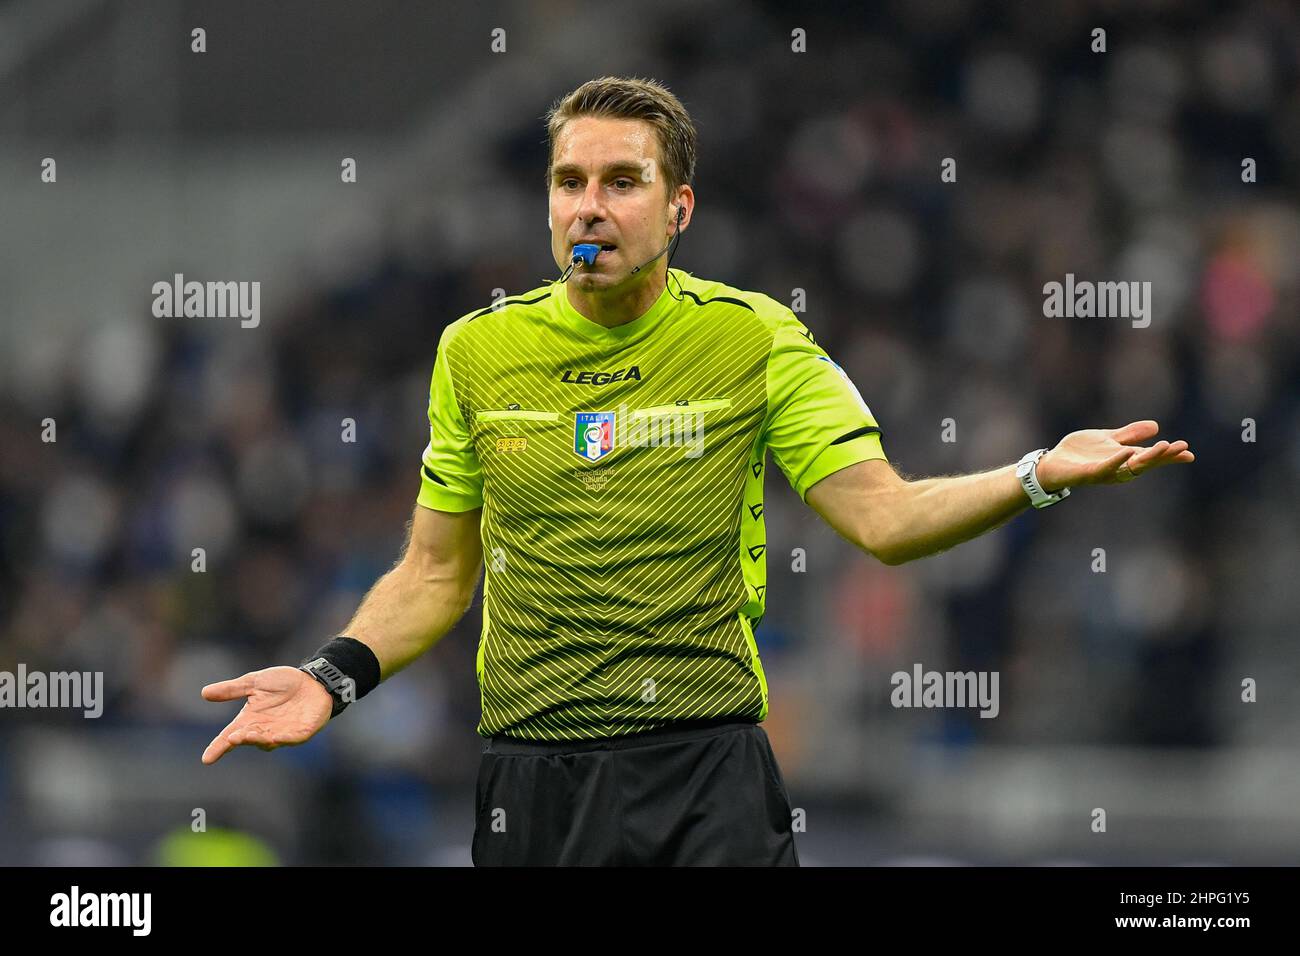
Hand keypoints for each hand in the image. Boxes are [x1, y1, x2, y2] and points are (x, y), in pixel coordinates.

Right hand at [200, 666, 332, 764]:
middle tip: (232, 738)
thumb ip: (232, 689)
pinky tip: (277, 737)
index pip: (230, 736)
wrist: (313, 680)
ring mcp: (284, 733)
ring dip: (260, 739)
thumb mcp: (254, 682)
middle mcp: (265, 730)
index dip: (218, 747)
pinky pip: (293, 738)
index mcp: (250, 720)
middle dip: (241, 739)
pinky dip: (285, 738)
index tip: (207, 759)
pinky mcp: (303, 732)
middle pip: (249, 739)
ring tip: (250, 734)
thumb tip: (204, 693)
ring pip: (269, 742)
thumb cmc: (284, 683)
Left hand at [1037, 420, 1194, 491]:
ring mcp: (1104, 472)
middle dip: (1164, 456)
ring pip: (1130, 467)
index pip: (1151, 457)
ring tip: (1163, 447)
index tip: (1189, 452)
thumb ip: (1129, 434)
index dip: (1170, 456)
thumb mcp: (1108, 439)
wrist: (1052, 463)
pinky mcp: (1088, 473)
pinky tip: (1127, 452)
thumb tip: (1156, 426)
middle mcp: (1118, 468)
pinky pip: (1105, 468)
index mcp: (1125, 459)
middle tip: (1182, 448)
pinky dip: (1117, 461)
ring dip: (1147, 458)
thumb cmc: (1081, 453)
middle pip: (1146, 463)